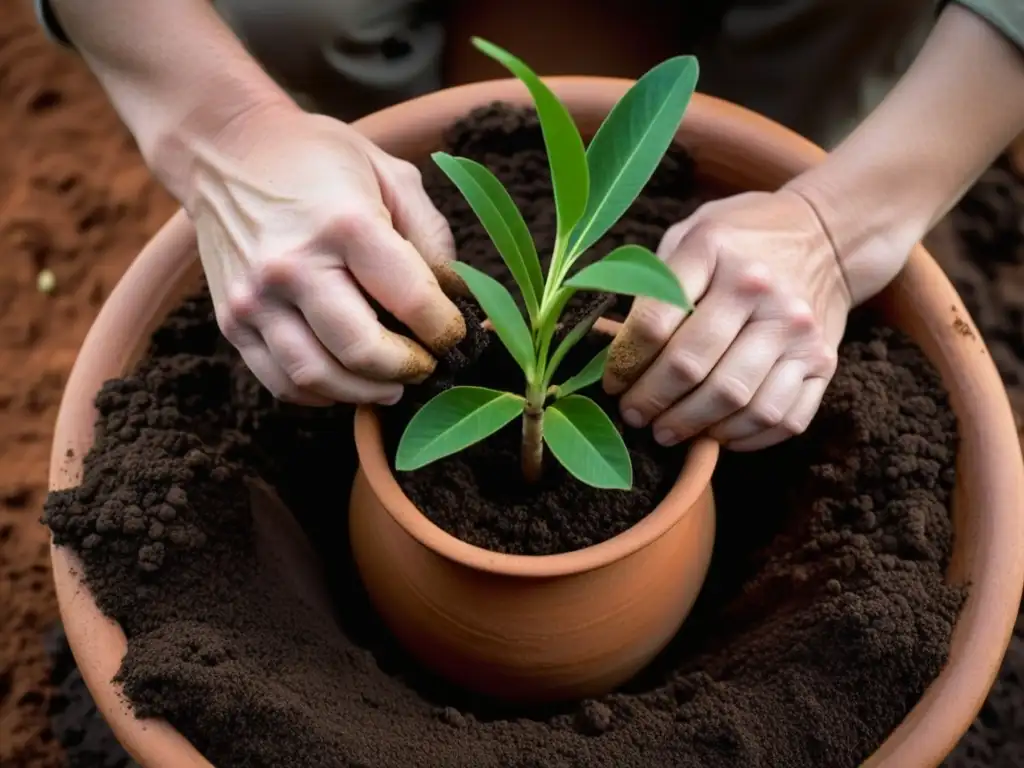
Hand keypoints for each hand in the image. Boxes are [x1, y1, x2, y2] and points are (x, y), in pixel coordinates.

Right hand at [184, 103, 465, 405]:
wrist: (224, 149)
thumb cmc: (319, 159)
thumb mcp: (391, 173)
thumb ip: (430, 236)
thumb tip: (456, 297)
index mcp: (345, 225)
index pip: (413, 302)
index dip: (446, 330)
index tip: (456, 333)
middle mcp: (293, 266)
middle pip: (364, 352)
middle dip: (409, 369)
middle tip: (427, 364)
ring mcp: (255, 298)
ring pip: (319, 377)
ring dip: (367, 392)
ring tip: (392, 382)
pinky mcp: (231, 321)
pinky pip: (282, 382)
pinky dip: (323, 393)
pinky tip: (346, 378)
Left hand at [604, 189, 852, 450]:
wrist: (826, 235)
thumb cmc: (741, 240)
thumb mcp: (690, 235)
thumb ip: (654, 282)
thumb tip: (613, 344)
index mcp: (713, 250)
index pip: (653, 323)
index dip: (623, 363)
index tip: (612, 383)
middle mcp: (759, 290)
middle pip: (690, 366)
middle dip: (651, 401)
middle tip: (635, 415)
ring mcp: (796, 329)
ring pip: (736, 400)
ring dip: (693, 426)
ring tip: (669, 431)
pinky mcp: (823, 360)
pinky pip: (782, 418)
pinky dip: (745, 437)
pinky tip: (718, 433)